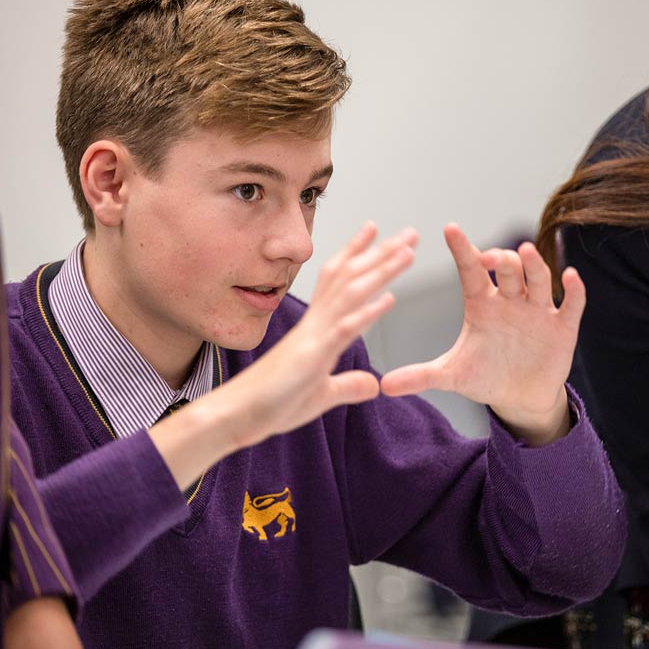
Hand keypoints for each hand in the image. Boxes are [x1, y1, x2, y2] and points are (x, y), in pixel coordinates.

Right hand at [153, 222, 416, 486]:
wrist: (238, 416)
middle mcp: (316, 324)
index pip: (340, 283)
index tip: (377, 232)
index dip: (359, 255)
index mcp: (317, 329)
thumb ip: (347, 387)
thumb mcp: (321, 395)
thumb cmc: (271, 404)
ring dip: (381, 272)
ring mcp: (314, 336)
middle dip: (381, 254)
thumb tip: (372, 385)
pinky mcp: (313, 356)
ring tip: (408, 253)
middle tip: (410, 234)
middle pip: (351, 278)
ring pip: (351, 294)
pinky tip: (390, 299)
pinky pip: (344, 330)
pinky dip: (367, 313)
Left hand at [380, 224, 585, 446]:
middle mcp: (510, 300)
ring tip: (525, 252)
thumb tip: (383, 386)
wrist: (520, 397)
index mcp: (482, 303)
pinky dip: (573, 290)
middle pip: (508, 269)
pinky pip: (570, 304)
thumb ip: (420, 376)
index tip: (450, 228)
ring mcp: (538, 310)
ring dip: (533, 266)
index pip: (471, 269)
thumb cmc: (486, 376)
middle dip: (501, 260)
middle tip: (491, 257)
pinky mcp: (563, 327)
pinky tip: (571, 277)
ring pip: (538, 279)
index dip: (462, 249)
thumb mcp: (452, 375)